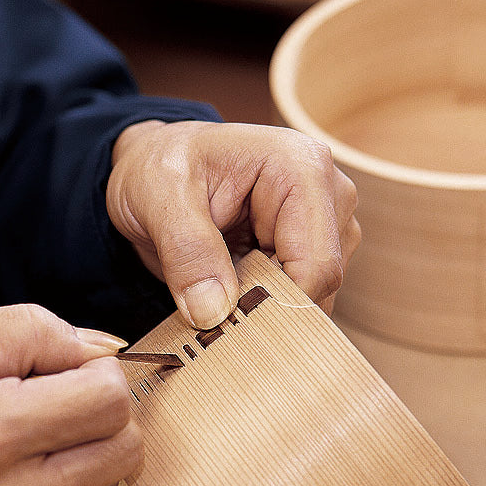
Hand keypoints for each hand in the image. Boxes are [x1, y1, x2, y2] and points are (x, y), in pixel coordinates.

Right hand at [0, 305, 136, 485]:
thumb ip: (35, 331)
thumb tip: (106, 350)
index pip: (109, 400)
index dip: (95, 372)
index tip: (61, 372)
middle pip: (126, 445)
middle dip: (98, 413)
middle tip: (47, 406)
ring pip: (115, 483)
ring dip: (85, 456)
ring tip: (27, 449)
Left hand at [107, 120, 360, 328]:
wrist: (156, 166)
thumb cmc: (159, 167)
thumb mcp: (158, 198)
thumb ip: (188, 252)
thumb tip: (213, 312)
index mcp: (302, 168)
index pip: (317, 264)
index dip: (275, 303)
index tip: (223, 318)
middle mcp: (329, 193)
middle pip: (321, 282)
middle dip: (267, 304)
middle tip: (209, 302)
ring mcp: (326, 222)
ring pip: (314, 295)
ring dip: (264, 305)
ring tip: (215, 283)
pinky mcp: (313, 246)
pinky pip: (301, 295)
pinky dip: (264, 303)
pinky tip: (229, 285)